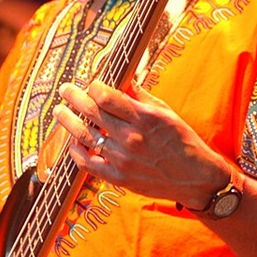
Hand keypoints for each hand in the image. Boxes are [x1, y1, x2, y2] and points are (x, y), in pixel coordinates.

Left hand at [52, 80, 228, 207]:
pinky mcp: (118, 178)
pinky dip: (75, 151)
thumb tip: (122, 78)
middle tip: (65, 90)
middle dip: (74, 97)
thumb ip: (141, 96)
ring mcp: (122, 159)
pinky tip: (72, 142)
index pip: (106, 96)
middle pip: (91, 112)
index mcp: (144, 118)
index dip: (94, 86)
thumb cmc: (183, 142)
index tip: (92, 84)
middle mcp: (131, 137)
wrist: (196, 179)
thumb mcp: (166, 112)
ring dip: (68, 121)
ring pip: (84, 136)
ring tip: (59, 111)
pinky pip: (87, 163)